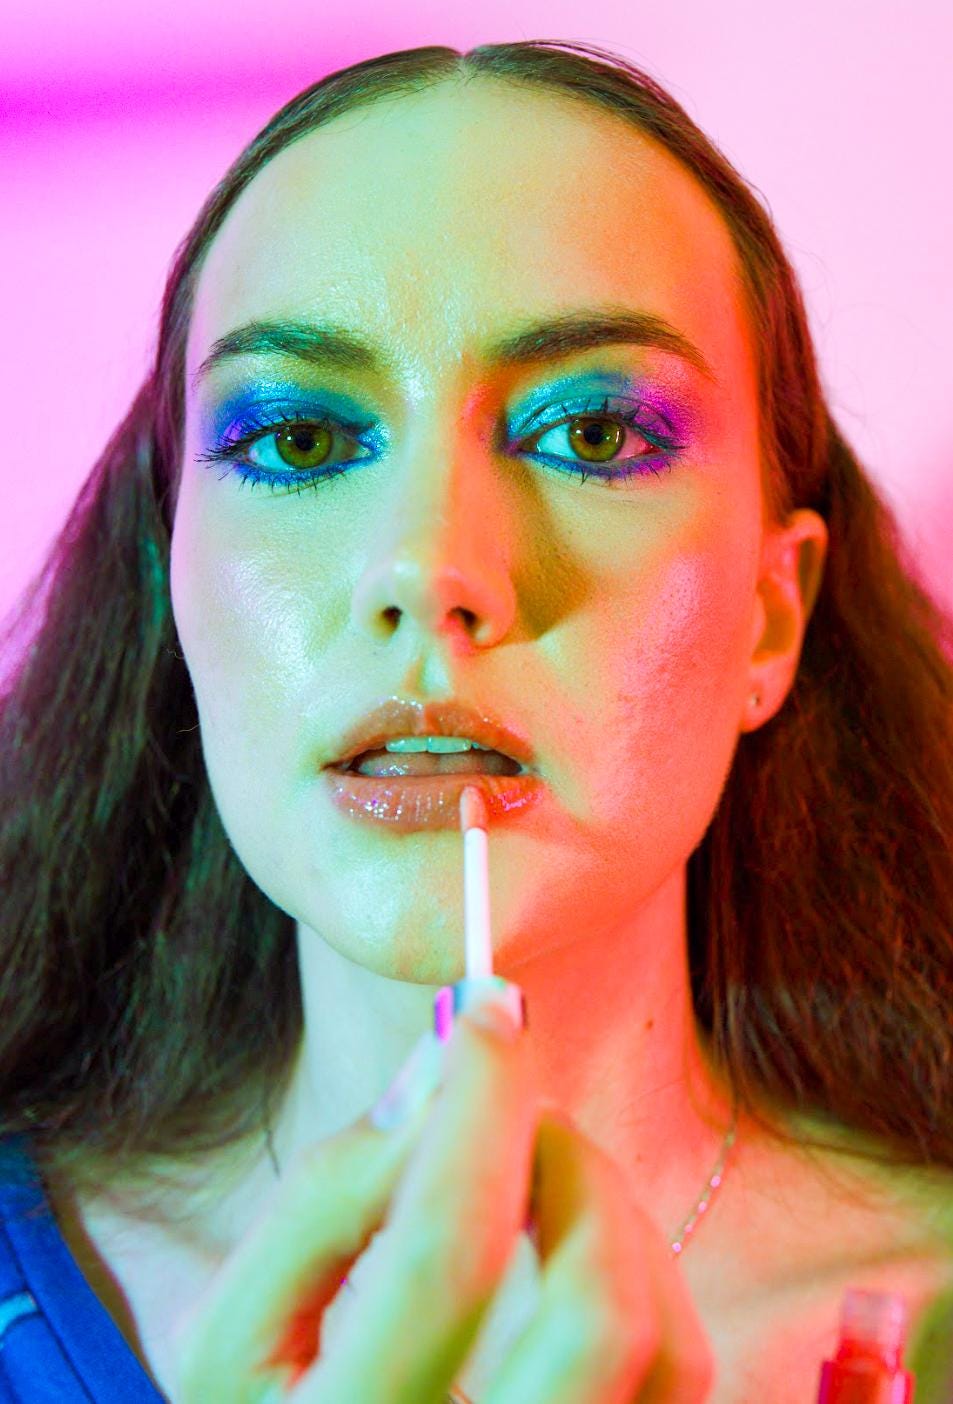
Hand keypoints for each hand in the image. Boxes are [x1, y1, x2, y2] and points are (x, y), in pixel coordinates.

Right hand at [171, 985, 715, 1401]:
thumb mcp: (233, 1332)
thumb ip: (322, 1203)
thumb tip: (437, 1078)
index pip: (448, 1255)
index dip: (477, 1110)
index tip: (486, 1010)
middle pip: (596, 1315)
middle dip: (571, 1166)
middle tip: (518, 1105)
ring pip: (662, 1347)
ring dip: (612, 1211)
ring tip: (537, 1166)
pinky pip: (677, 1372)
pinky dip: (641, 1270)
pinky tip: (572, 1234)